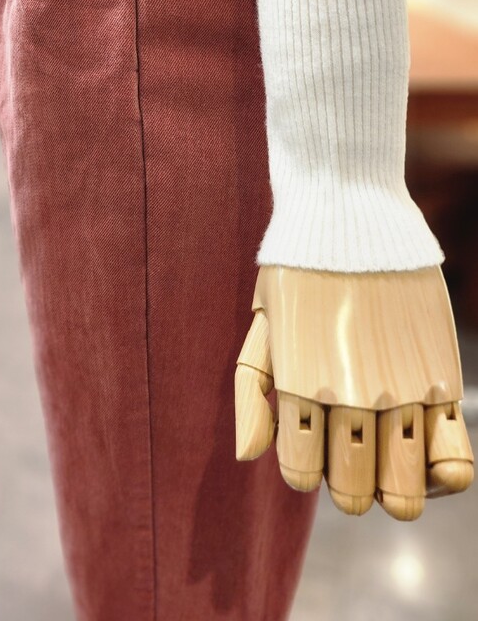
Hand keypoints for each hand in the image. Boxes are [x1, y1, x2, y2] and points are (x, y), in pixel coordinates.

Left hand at [235, 264, 473, 519]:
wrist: (350, 213)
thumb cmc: (297, 268)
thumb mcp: (262, 324)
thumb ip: (250, 392)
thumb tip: (250, 456)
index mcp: (300, 386)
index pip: (303, 475)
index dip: (302, 467)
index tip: (306, 440)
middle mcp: (352, 397)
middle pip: (354, 493)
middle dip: (346, 481)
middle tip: (346, 445)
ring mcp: (402, 391)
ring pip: (403, 490)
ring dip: (391, 484)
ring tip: (385, 451)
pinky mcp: (442, 379)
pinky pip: (455, 462)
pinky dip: (442, 476)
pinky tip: (428, 460)